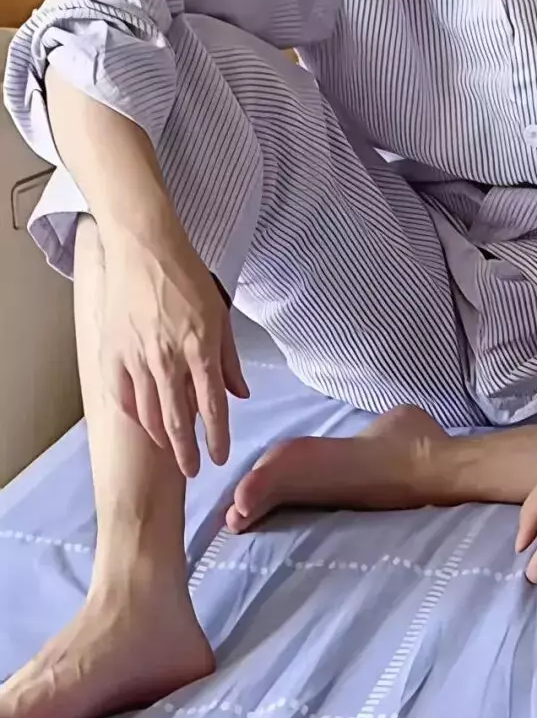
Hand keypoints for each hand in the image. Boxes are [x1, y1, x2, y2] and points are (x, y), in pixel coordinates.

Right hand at [100, 224, 248, 476]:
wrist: (143, 247)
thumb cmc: (187, 275)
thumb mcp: (220, 314)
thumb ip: (230, 358)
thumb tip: (241, 394)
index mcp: (201, 347)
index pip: (212, 407)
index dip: (216, 438)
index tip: (219, 458)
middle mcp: (168, 358)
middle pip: (177, 420)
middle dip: (186, 451)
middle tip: (192, 470)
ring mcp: (136, 356)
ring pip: (148, 413)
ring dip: (160, 438)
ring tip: (170, 450)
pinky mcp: (113, 351)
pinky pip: (122, 395)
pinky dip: (133, 414)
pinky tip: (143, 422)